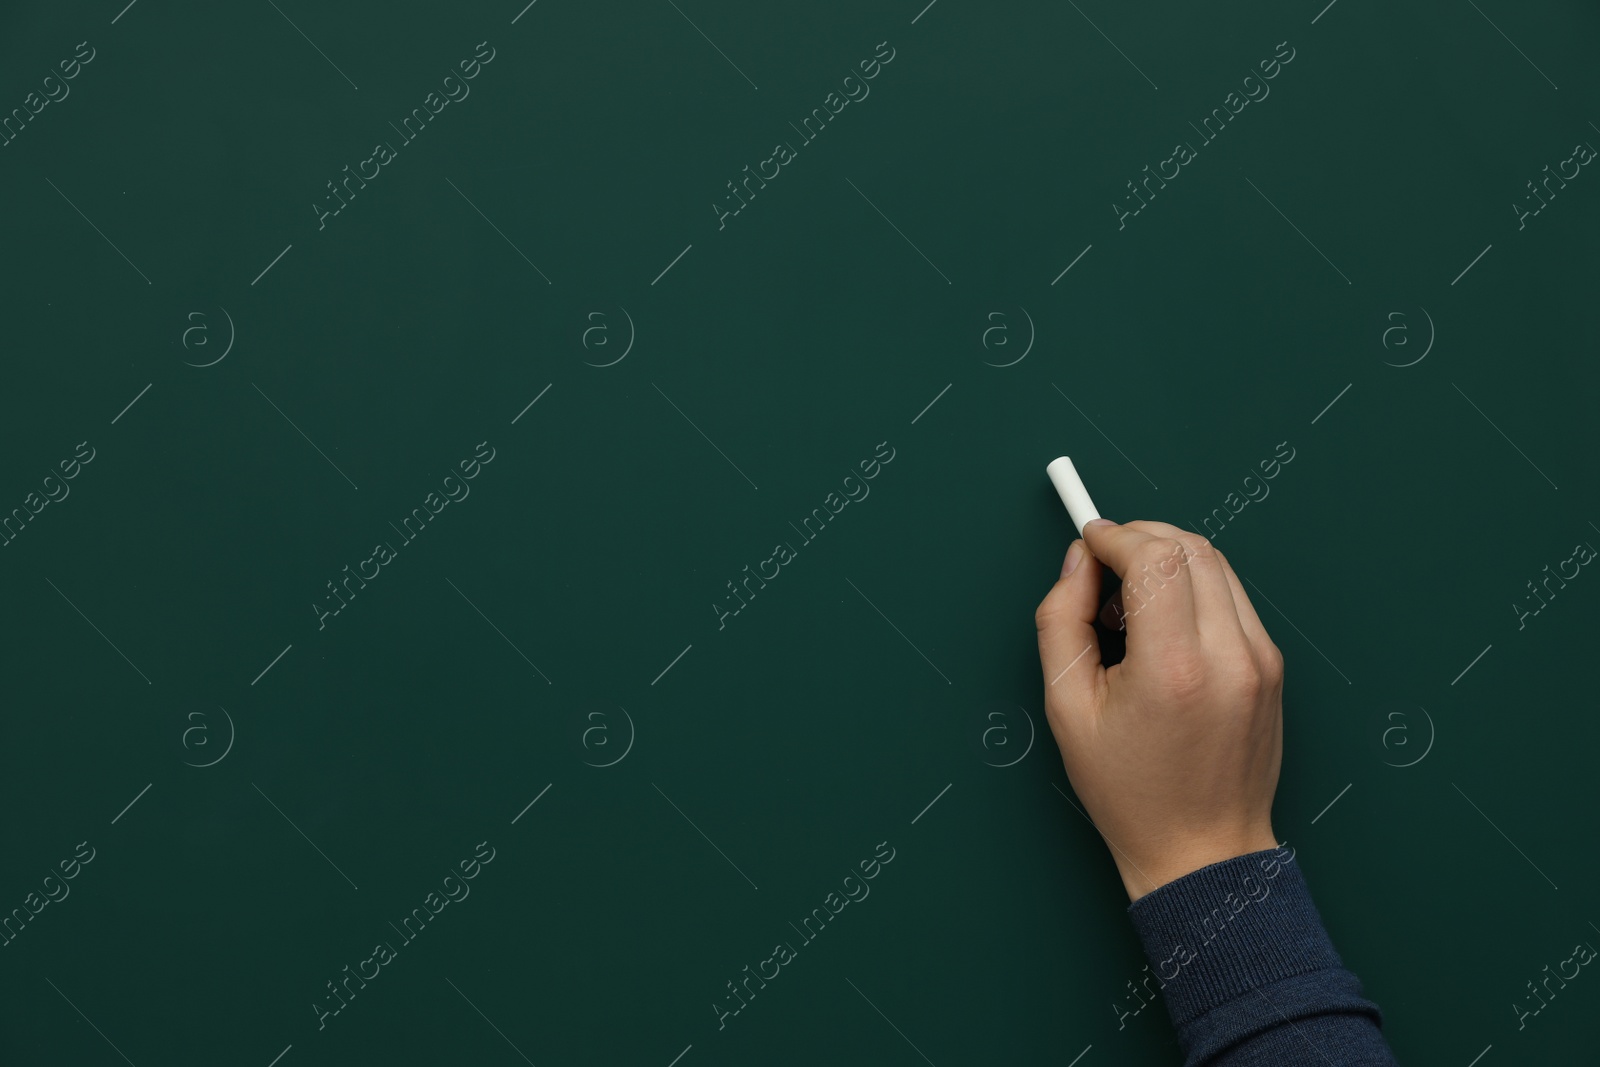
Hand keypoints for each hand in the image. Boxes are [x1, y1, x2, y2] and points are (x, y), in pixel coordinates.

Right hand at [1034, 519, 1284, 900]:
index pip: (1156, 557)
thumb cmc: (1130, 791)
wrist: (1203, 851)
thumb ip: (1062, 621)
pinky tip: (1163, 629)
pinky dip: (1194, 590)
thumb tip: (1078, 563)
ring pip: (1216, 565)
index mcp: (1174, 668)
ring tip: (1131, 607)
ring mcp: (1261, 659)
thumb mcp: (1066, 708)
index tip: (1088, 541)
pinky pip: (1232, 598)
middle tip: (1103, 564)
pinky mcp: (1273, 666)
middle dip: (1141, 538)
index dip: (1115, 536)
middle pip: (1191, 547)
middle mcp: (1230, 655)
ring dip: (1168, 561)